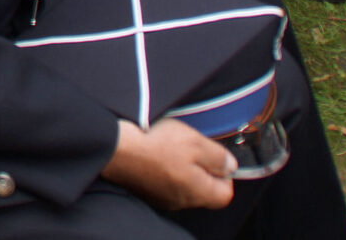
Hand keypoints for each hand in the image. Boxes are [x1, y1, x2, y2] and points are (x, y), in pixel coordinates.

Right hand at [103, 118, 237, 211]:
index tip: (216, 154)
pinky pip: (163, 180)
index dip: (225, 172)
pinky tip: (155, 150)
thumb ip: (218, 156)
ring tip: (171, 144)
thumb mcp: (196, 142)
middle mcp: (181, 201)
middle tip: (192, 145)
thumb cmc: (155, 146)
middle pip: (203, 188)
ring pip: (183, 183)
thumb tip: (230, 165)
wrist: (115, 149)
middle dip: (202, 167)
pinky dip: (163, 166)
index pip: (226, 193)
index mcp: (198, 193)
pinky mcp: (145, 189)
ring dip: (181, 165)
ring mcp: (161, 197)